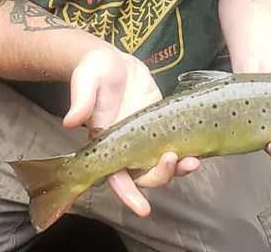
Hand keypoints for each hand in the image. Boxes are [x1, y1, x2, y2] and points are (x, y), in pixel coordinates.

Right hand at [63, 48, 199, 216]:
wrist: (113, 60)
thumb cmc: (94, 72)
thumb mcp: (85, 82)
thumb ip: (81, 102)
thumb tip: (70, 121)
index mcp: (107, 144)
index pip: (116, 177)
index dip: (128, 195)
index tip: (143, 209)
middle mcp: (128, 146)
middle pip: (145, 176)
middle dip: (161, 175)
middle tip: (174, 159)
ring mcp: (147, 136)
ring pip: (163, 164)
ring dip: (178, 168)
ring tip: (194, 162)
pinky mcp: (161, 122)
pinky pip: (175, 143)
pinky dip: (187, 150)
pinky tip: (199, 149)